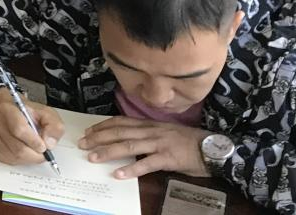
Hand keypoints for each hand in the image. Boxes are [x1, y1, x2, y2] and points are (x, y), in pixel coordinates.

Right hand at [0, 88, 65, 166]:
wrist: (7, 108)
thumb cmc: (26, 112)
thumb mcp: (46, 113)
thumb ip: (54, 126)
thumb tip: (49, 144)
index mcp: (8, 109)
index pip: (19, 129)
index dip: (33, 142)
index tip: (44, 147)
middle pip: (17, 148)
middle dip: (34, 155)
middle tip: (43, 153)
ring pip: (13, 157)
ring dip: (28, 158)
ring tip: (33, 150)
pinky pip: (6, 160)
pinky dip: (19, 160)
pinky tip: (23, 151)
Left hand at [79, 117, 208, 178]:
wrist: (214, 148)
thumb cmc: (190, 142)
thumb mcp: (166, 132)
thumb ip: (149, 134)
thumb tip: (130, 139)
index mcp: (151, 124)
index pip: (121, 121)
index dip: (103, 125)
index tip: (88, 129)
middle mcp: (152, 131)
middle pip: (120, 132)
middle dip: (98, 137)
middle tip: (82, 143)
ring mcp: (159, 143)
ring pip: (128, 145)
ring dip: (108, 151)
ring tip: (92, 157)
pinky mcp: (168, 158)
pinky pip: (146, 164)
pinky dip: (131, 168)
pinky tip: (118, 174)